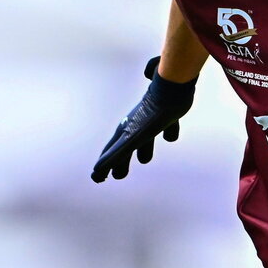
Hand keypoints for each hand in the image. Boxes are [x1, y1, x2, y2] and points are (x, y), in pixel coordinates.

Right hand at [91, 57, 196, 182]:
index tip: (99, 179)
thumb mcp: (130, 140)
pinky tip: (169, 136)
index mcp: (125, 132)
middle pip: (125, 149)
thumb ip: (114, 157)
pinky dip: (168, 133)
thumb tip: (96, 173)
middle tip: (120, 176)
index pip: (110, 154)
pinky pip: (167, 128)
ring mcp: (152, 120)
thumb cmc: (150, 115)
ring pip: (145, 140)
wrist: (171, 89)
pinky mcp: (168, 116)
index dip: (104, 167)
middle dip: (121, 163)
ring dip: (143, 150)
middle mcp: (136, 126)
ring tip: (143, 159)